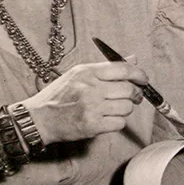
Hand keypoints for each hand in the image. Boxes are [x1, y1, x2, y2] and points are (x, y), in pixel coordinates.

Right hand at [22, 60, 147, 144]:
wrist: (40, 118)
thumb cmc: (59, 95)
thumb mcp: (78, 74)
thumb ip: (106, 68)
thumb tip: (133, 59)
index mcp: (87, 72)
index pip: (122, 68)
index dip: (139, 74)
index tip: (144, 79)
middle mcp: (90, 88)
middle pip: (128, 89)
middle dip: (135, 94)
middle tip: (133, 97)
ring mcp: (92, 107)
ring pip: (126, 108)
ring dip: (124, 109)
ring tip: (113, 109)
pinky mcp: (92, 126)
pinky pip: (119, 123)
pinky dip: (117, 122)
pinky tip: (106, 119)